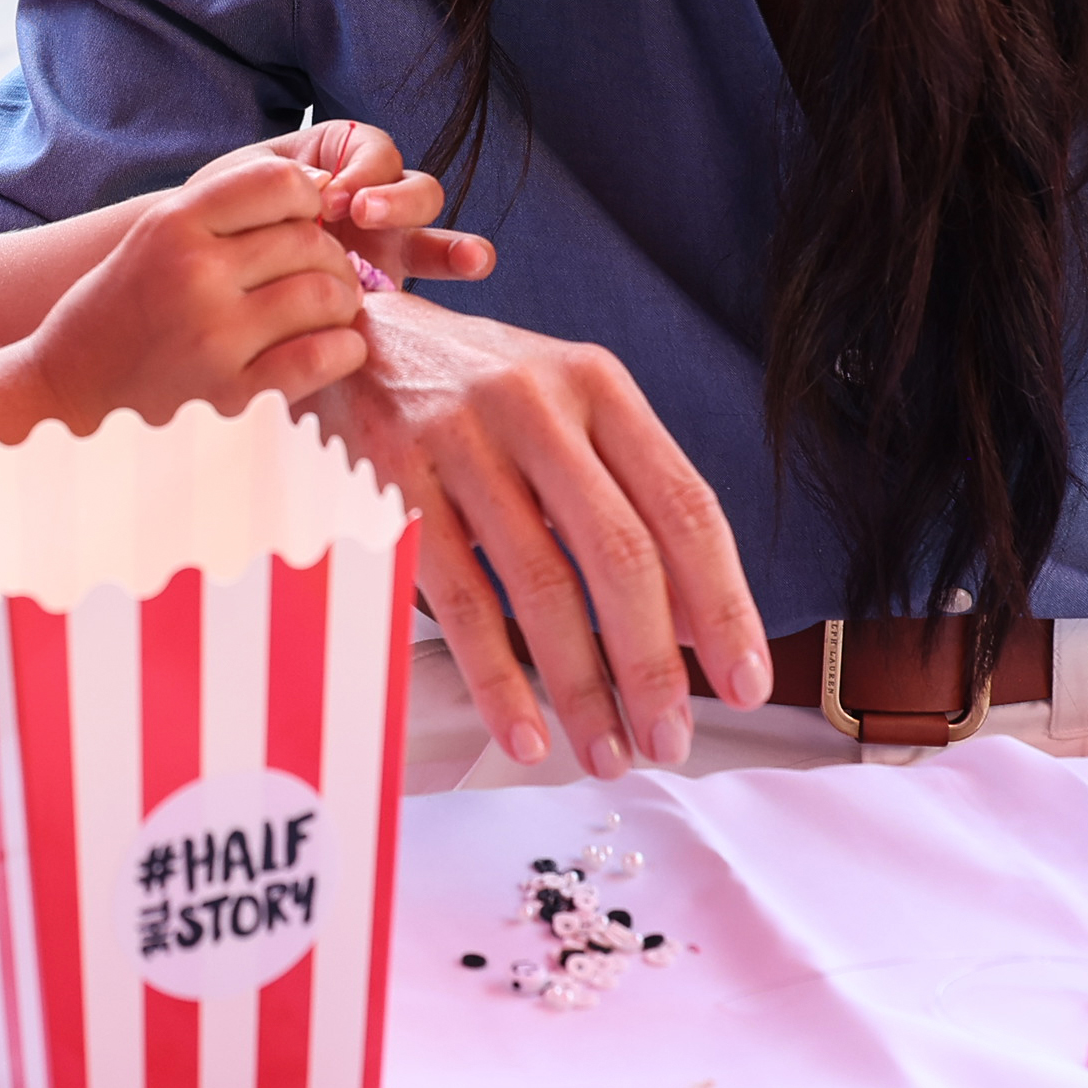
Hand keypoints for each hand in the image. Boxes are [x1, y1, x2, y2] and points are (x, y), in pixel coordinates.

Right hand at [22, 153, 368, 428]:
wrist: (65, 396)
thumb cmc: (116, 316)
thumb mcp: (151, 243)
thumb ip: (222, 217)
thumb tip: (320, 189)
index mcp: (173, 225)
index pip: (280, 182)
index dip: (310, 200)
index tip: (307, 223)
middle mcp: (195, 273)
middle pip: (311, 242)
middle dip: (333, 259)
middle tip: (329, 278)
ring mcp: (215, 337)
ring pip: (325, 296)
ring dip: (343, 305)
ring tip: (331, 315)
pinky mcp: (233, 395)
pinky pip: (322, 357)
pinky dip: (343, 350)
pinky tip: (335, 351)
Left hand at [215, 119, 493, 289]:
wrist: (208, 268)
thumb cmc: (223, 212)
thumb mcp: (242, 180)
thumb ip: (279, 178)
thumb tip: (320, 186)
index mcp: (342, 159)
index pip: (374, 152)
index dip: (362, 172)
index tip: (331, 197)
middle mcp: (375, 198)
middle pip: (416, 190)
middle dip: (398, 202)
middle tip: (364, 215)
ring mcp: (388, 244)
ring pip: (434, 232)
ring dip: (455, 243)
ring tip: (470, 259)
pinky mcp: (389, 286)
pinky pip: (429, 273)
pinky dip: (457, 265)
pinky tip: (476, 269)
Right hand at [310, 296, 766, 777]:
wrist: (345, 336)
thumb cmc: (470, 388)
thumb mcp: (560, 409)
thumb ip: (624, 494)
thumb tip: (689, 625)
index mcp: (596, 385)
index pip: (684, 506)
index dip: (723, 604)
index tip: (743, 683)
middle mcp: (535, 403)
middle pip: (620, 552)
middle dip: (653, 665)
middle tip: (670, 740)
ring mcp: (459, 437)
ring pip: (539, 583)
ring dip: (580, 685)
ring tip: (605, 751)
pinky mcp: (394, 477)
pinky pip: (457, 596)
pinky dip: (495, 677)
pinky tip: (523, 730)